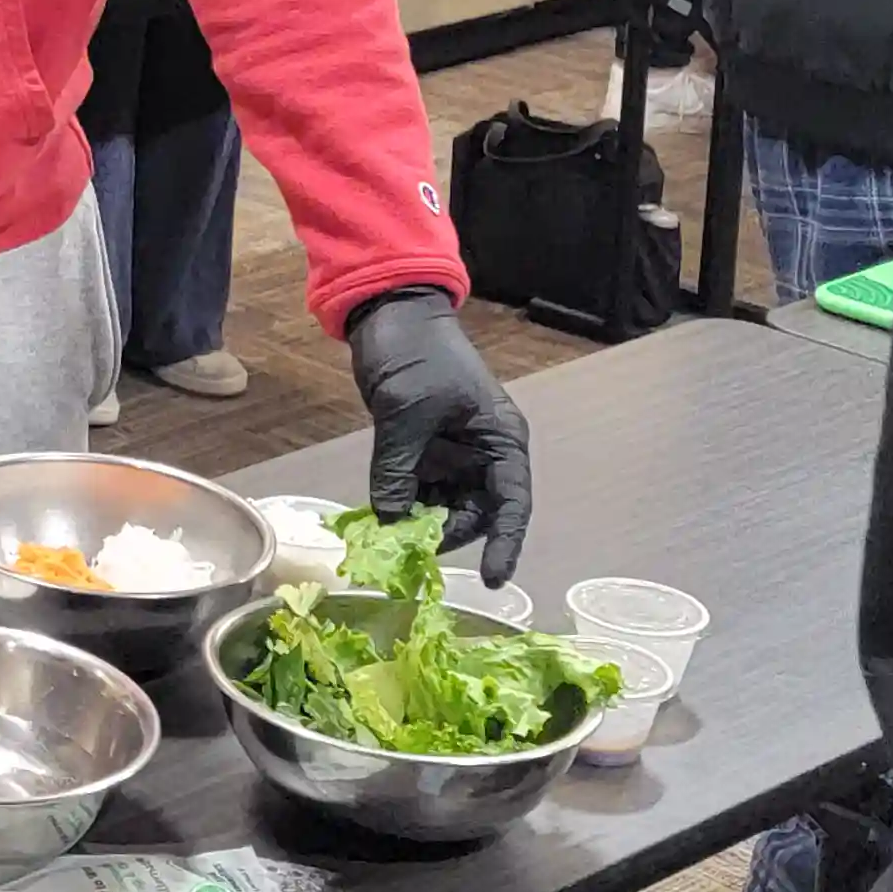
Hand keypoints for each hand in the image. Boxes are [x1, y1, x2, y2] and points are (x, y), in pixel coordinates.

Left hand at [346, 287, 534, 583]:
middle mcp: (482, 453)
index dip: (506, 543)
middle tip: (411, 552)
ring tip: (389, 536)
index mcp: (500, 440)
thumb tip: (388, 520)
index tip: (491, 578)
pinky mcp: (423, 451)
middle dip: (447, 534)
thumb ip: (398, 468)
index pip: (513, 503)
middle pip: (476, 513)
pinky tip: (379, 517)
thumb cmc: (415, 354)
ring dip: (419, 523)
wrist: (389, 313)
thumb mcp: (407, 412)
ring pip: (444, 507)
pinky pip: (417, 491)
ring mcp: (451, 453)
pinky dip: (402, 506)